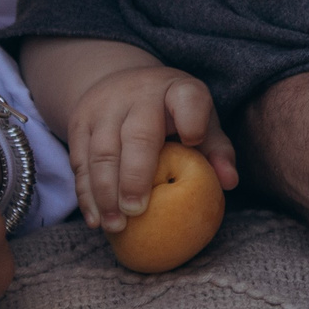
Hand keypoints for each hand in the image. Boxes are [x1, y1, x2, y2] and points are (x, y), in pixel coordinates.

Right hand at [67, 64, 240, 231]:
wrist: (121, 82)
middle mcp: (140, 94)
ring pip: (100, 152)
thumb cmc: (173, 112)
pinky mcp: (79, 121)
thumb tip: (230, 182)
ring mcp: (105, 106)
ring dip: (105, 194)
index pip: (187, 98)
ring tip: (116, 226)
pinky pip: (79, 161)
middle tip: (137, 212)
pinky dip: (86, 194)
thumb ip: (217, 149)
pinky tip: (96, 219)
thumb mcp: (201, 119)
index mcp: (178, 90)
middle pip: (136, 136)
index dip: (191, 119)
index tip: (193, 140)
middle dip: (135, 176)